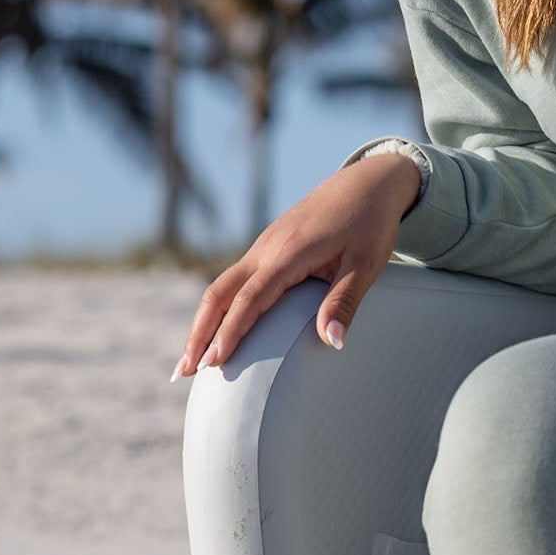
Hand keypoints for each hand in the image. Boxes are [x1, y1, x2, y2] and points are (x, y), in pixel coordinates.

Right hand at [171, 152, 421, 377]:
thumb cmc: (370, 223)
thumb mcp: (366, 264)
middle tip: (185, 372)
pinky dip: (220, 307)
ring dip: (204, 322)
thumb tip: (333, 342)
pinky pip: (235, 280)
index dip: (230, 332)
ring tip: (193, 360)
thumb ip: (345, 301)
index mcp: (289, 252)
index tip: (214, 363)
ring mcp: (264, 246)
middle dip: (199, 333)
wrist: (368, 182)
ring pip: (222, 286)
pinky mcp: (268, 247)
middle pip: (220, 293)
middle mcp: (267, 248)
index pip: (251, 298)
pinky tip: (218, 329)